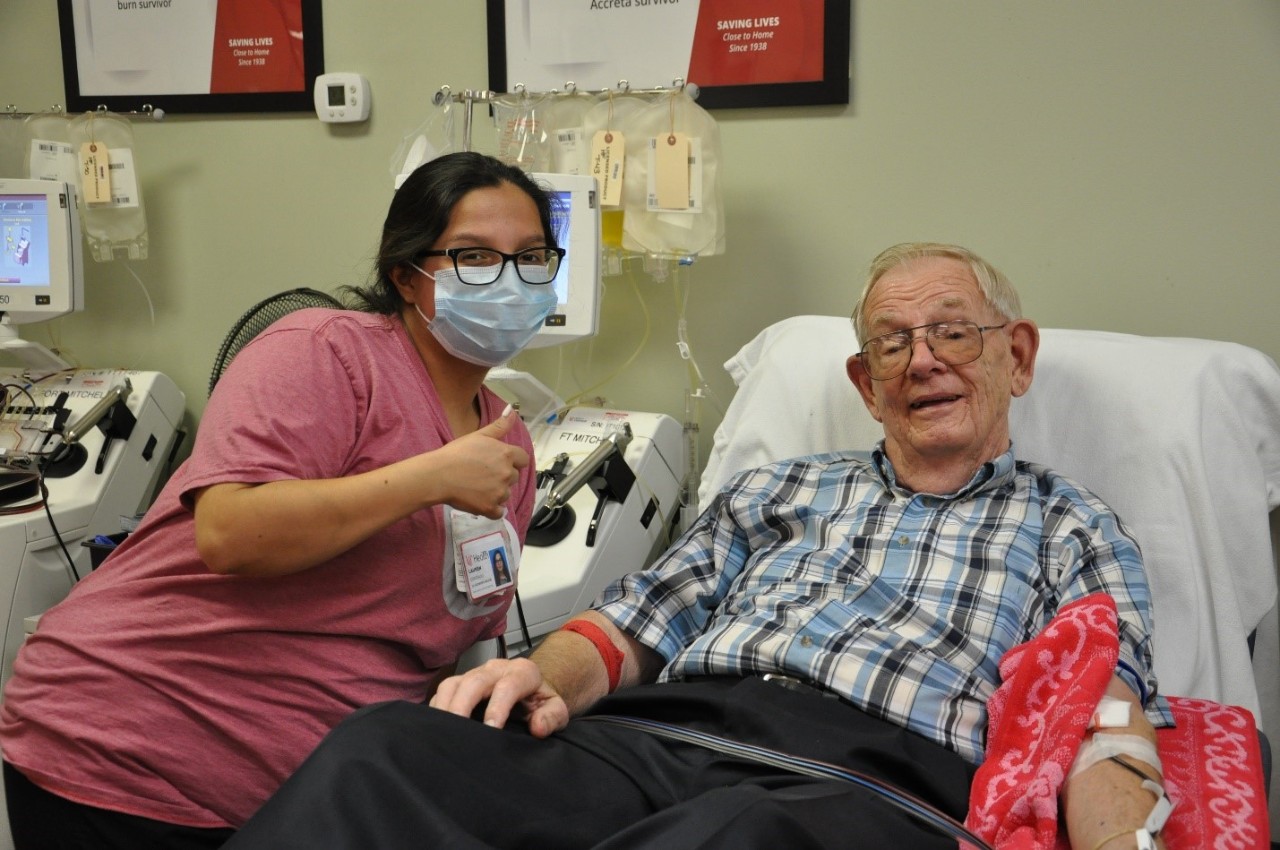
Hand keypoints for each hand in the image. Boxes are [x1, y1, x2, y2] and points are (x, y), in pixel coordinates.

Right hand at [429, 658, 569, 737]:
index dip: (498, 707)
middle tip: (457, 732)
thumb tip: (537, 727)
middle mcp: (496, 669)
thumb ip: (552, 717)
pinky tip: (437, 728)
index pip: (507, 685)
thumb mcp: (556, 710)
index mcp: (523, 672)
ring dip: (445, 707)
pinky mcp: (460, 684)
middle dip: (463, 705)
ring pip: (453, 684)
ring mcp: (475, 675)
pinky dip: (437, 709)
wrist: (532, 692)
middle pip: (474, 681)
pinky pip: (442, 692)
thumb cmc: (542, 703)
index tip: (491, 730)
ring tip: (443, 731)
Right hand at [432, 408, 529, 518]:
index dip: (512, 461)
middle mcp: (507, 473)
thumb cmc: (456, 453)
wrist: (438, 475)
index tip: (498, 462)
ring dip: (496, 492)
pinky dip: (491, 508)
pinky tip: (479, 501)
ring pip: (506, 494)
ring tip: (477, 486)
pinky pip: (499, 511)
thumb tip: (512, 410)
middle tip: (482, 474)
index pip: (523, 459)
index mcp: (506, 454)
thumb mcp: (478, 435)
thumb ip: (499, 425)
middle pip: (514, 477)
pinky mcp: (491, 507)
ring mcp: (500, 492)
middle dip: (502, 476)